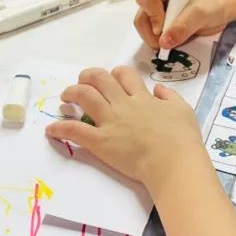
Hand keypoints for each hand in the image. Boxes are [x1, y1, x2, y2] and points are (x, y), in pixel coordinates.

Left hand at [46, 66, 209, 196]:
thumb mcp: (183, 110)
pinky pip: (75, 130)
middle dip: (87, 76)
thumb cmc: (182, 139)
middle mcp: (123, 104)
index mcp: (143, 97)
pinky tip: (51, 129)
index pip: (124, 75)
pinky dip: (60, 128)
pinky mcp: (100, 141)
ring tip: (65, 98)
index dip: (116, 73)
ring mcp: (110, 121)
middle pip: (99, 78)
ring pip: (84, 96)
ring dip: (71, 93)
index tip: (112, 78)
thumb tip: (158, 89)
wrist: (173, 162)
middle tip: (82, 82)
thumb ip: (170, 97)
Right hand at [134, 0, 235, 49]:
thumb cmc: (216, 2)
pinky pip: (151, 31)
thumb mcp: (202, 12)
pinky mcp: (161, 18)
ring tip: (170, 43)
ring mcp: (158, 6)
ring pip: (143, 24)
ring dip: (153, 38)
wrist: (226, 6)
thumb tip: (163, 42)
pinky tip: (172, 41)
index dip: (153, 15)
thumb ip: (183, 26)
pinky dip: (158, 40)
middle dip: (150, 31)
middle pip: (141, 13)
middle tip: (165, 43)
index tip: (163, 29)